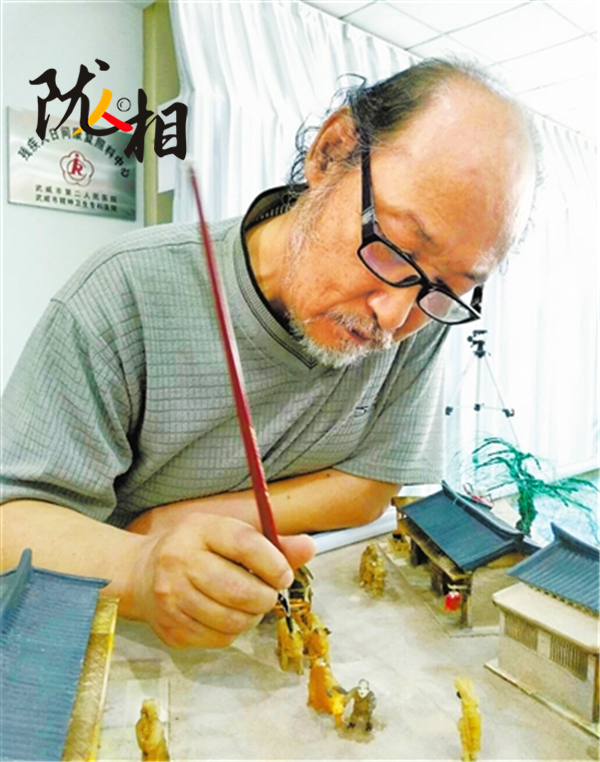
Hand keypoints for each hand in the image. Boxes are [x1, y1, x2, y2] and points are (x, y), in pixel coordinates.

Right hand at [131, 513, 314, 647]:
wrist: (142, 573)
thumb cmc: (196, 549)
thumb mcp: (228, 533)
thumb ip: (270, 543)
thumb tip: (309, 547)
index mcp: (199, 530)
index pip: (244, 545)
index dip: (273, 563)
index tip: (284, 575)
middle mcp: (179, 561)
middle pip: (238, 590)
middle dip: (265, 597)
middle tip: (268, 594)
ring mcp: (171, 598)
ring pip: (231, 620)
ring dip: (251, 617)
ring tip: (249, 605)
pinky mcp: (170, 628)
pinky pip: (218, 639)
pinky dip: (232, 631)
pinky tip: (226, 615)